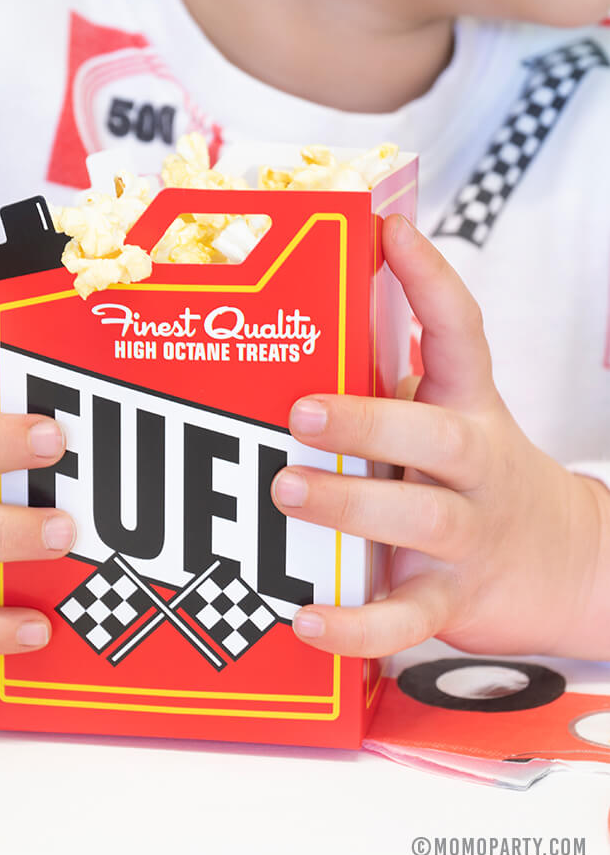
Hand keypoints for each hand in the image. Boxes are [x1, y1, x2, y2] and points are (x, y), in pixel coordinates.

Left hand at [272, 214, 608, 659]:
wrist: (567, 566)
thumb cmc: (480, 481)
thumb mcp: (454, 421)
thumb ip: (395, 393)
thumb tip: (301, 349)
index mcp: (472, 410)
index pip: (462, 333)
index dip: (431, 278)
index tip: (391, 230)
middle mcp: (476, 467)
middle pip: (438, 437)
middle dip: (371, 421)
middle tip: (302, 412)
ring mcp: (469, 536)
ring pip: (421, 519)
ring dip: (351, 506)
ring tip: (288, 491)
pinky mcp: (453, 598)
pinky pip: (406, 617)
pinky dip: (357, 624)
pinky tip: (306, 619)